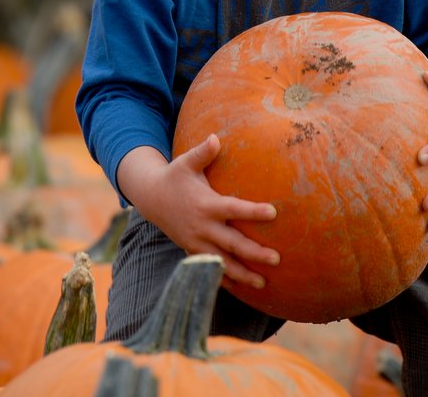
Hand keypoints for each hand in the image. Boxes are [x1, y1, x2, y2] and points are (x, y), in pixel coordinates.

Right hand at [117, 138, 280, 290]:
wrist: (151, 198)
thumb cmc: (175, 177)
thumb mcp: (185, 162)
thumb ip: (203, 152)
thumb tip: (216, 138)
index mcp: (206, 205)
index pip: (233, 209)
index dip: (253, 211)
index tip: (273, 212)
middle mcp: (202, 227)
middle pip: (232, 242)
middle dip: (254, 253)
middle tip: (276, 258)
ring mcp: (196, 242)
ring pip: (222, 262)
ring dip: (242, 274)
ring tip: (263, 283)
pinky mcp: (192, 250)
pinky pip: (210, 268)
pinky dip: (224, 280)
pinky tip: (241, 289)